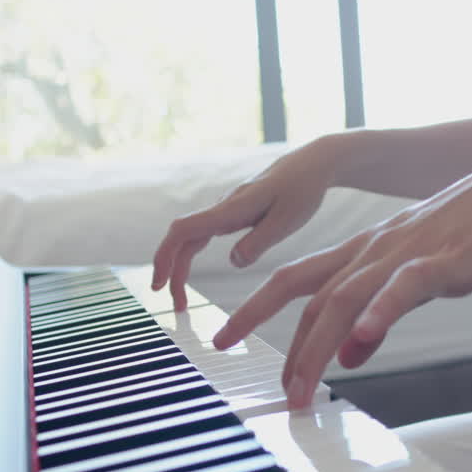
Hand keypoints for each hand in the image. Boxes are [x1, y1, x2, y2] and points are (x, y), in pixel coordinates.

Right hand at [151, 136, 350, 310]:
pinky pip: (201, 236)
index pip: (185, 229)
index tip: (159, 284)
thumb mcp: (287, 220)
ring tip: (182, 300)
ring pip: (190, 239)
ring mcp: (224, 211)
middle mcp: (222, 208)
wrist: (311, 165)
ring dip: (180, 268)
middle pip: (181, 238)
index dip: (166, 255)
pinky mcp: (231, 214)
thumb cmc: (302, 190)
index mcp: (232, 208)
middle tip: (177, 306)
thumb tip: (234, 262)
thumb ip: (259, 242)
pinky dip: (191, 257)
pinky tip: (189, 273)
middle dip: (171, 271)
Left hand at [212, 145, 471, 408]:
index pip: (298, 282)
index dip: (257, 309)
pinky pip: (404, 289)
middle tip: (230, 357)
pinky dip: (379, 315)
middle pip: (305, 289)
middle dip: (262, 323)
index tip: (225, 337)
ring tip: (298, 389)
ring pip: (345, 298)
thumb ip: (380, 311)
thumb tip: (350, 354)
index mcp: (366, 252)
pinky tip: (361, 343)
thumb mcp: (418, 277)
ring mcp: (406, 254)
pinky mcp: (444, 262)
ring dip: (316, 347)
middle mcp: (374, 251)